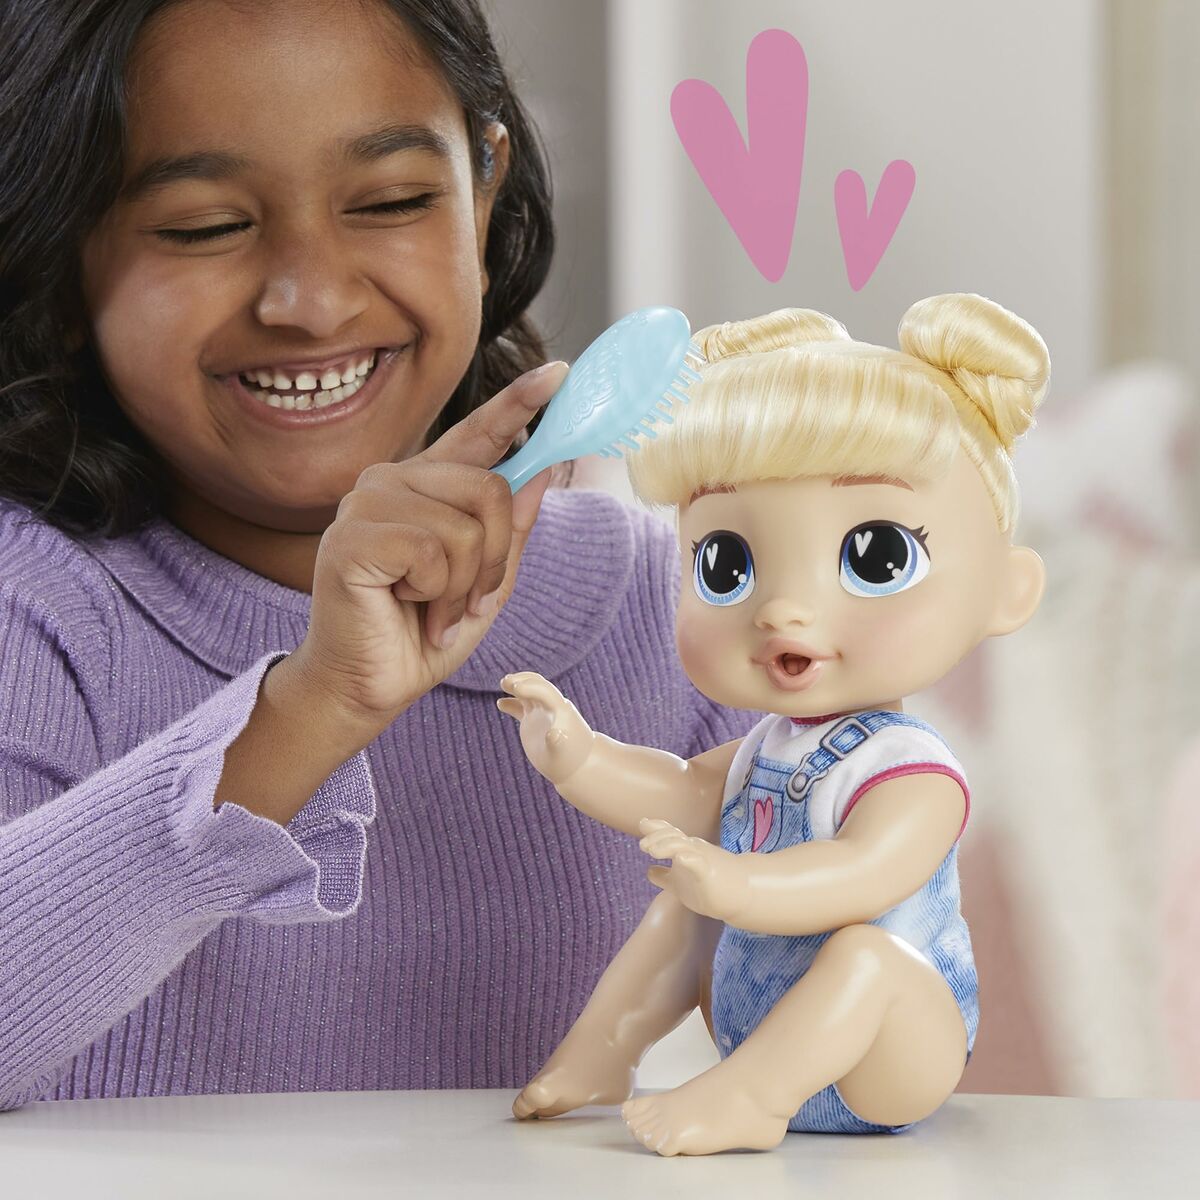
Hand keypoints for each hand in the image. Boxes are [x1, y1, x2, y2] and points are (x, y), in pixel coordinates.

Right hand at [287, 362, 570, 734]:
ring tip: (430, 607)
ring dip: (463, 584)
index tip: (559, 374)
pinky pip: (433, 551)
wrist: (370, 686)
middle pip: (491, 488)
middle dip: (493, 558)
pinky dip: (435, 593)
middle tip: (463, 599)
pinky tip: (403, 604)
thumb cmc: (422, 632)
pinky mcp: (352, 536)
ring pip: (466, 525)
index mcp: (426, 486)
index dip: (518, 403)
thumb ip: (509, 528)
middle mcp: (393, 480)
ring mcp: (367, 502)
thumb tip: (543, 470)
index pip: (478, 434)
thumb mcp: (486, 580)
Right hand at [496, 671, 594, 785]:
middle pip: (537, 685)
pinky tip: (500, 704)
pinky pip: (521, 707)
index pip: (545, 691)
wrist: (577, 766)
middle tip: (506, 682)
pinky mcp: (534, 721)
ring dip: (516, 686)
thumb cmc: (569, 760)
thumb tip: (554, 734)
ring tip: (503, 683)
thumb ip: (557, 742)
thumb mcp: (562, 752)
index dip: (530, 687)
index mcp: (561, 710)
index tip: (514, 688)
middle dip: (523, 681)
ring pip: (528, 693)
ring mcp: (542, 713)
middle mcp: (551, 707)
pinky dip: (511, 704)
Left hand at [638, 818, 746, 922]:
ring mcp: (702, 859)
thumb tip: (649, 871)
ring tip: (652, 851)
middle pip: (673, 835)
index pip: (669, 833)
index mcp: (686, 850)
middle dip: (656, 837)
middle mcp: (693, 849)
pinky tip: (679, 858)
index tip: (642, 824)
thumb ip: (665, 876)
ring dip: (666, 845)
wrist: (742, 892)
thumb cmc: (710, 884)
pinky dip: (688, 858)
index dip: (656, 827)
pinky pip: (698, 862)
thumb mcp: (681, 882)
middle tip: (643, 846)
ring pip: (683, 845)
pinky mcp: (709, 872)